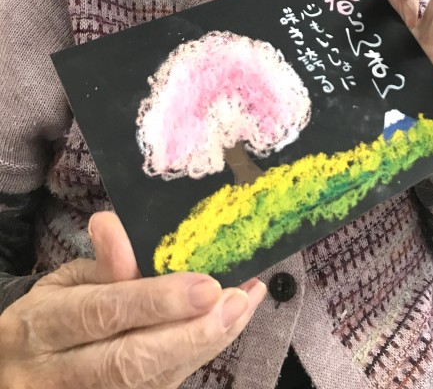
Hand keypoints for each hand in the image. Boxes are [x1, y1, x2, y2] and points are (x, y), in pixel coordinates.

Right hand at [0, 212, 265, 388]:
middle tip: (236, 301)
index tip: (206, 284)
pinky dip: (199, 352)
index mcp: (40, 327)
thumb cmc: (54, 314)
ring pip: (151, 381)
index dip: (155, 301)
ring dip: (206, 342)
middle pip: (130, 361)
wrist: (26, 371)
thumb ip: (100, 261)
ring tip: (244, 305)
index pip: (101, 313)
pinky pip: (161, 386)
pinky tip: (229, 323)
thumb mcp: (66, 280)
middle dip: (192, 332)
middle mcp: (58, 375)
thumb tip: (113, 223)